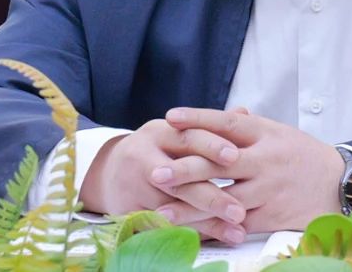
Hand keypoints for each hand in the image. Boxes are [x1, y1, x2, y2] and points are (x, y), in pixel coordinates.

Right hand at [79, 119, 247, 242]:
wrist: (108, 172)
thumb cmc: (155, 150)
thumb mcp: (176, 132)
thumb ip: (208, 128)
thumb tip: (244, 111)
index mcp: (159, 133)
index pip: (187, 137)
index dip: (212, 146)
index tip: (236, 156)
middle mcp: (143, 157)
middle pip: (180, 178)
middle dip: (212, 196)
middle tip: (239, 211)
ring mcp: (134, 187)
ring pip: (173, 208)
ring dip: (207, 223)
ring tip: (236, 231)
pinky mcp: (128, 212)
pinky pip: (163, 225)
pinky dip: (190, 233)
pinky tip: (214, 240)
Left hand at [158, 107, 344, 232]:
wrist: (339, 184)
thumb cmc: (302, 155)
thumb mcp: (278, 133)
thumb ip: (248, 127)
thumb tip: (225, 113)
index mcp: (265, 133)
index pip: (226, 123)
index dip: (198, 119)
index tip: (170, 117)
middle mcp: (265, 160)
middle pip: (219, 163)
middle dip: (184, 169)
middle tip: (154, 173)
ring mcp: (267, 189)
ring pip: (223, 199)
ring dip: (190, 208)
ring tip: (161, 213)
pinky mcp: (270, 216)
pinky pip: (236, 223)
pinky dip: (212, 228)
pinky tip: (190, 232)